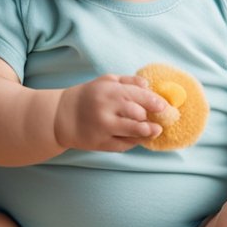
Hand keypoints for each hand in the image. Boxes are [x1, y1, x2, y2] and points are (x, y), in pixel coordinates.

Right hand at [54, 74, 168, 151]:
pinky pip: (124, 145)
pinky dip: (133, 141)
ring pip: (134, 131)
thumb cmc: (88, 97)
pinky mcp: (101, 144)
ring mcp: (103, 128)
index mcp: (108, 91)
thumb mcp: (105, 82)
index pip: (139, 96)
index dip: (155, 102)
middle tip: (160, 119)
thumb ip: (128, 82)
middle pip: (138, 114)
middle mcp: (106, 109)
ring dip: (148, 131)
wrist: (61, 116)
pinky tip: (136, 137)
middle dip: (151, 117)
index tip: (165, 106)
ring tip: (155, 130)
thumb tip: (149, 86)